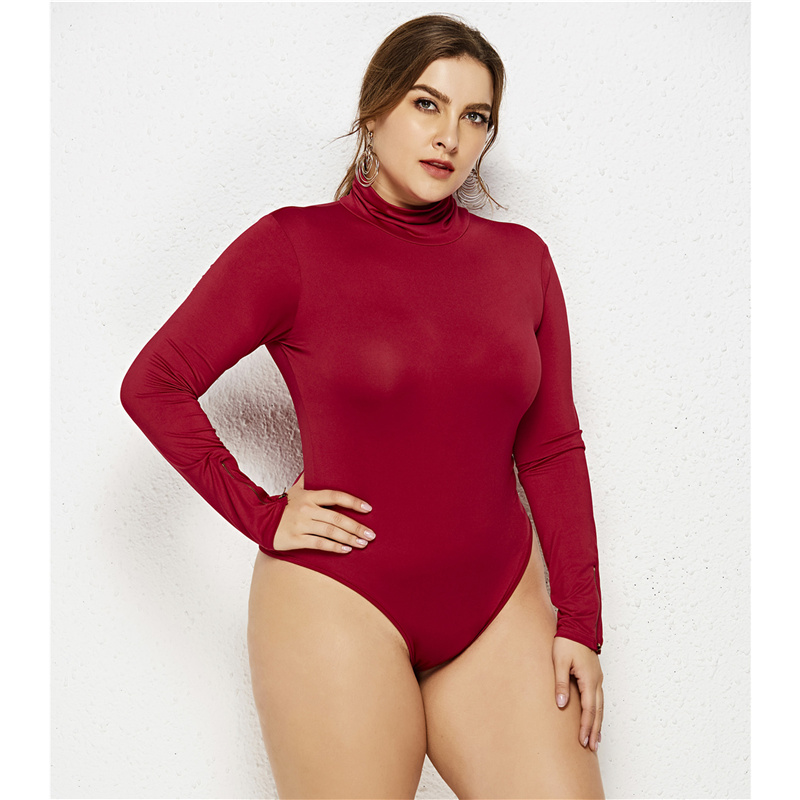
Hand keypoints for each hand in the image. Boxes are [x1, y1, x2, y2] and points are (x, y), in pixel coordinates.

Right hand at [273, 472, 375, 553]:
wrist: (259, 521)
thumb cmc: (282, 506)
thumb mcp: (295, 490)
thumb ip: (308, 478)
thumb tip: (316, 464)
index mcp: (309, 496)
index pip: (335, 496)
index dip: (353, 502)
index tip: (368, 509)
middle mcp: (306, 509)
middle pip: (337, 518)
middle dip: (357, 527)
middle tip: (371, 534)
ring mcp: (301, 525)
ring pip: (331, 532)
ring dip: (350, 538)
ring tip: (363, 543)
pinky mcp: (296, 539)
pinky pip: (319, 544)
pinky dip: (334, 547)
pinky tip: (346, 550)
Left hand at [552, 635, 603, 751]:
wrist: (578, 624)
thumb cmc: (567, 641)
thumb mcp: (560, 661)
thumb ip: (561, 683)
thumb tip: (562, 704)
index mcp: (589, 679)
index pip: (589, 709)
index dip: (586, 727)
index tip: (583, 741)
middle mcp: (596, 681)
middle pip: (598, 711)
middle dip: (594, 730)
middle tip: (592, 747)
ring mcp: (597, 678)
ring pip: (600, 705)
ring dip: (597, 722)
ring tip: (596, 739)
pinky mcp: (594, 675)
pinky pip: (598, 698)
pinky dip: (597, 711)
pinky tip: (595, 716)